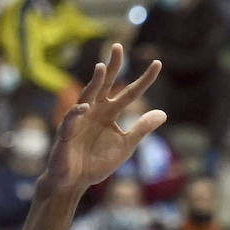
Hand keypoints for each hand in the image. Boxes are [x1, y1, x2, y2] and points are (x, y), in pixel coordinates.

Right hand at [41, 44, 164, 195]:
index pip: (130, 93)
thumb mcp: (125, 146)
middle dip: (111, 65)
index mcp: (110, 112)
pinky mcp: (66, 133)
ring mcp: (80, 119)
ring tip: (101, 67)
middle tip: (118, 46)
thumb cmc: (96, 163)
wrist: (73, 183)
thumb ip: (141, 129)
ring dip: (94, 83)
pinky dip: (77, 113)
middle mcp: (95, 110)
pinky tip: (86, 107)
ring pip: (88, 95)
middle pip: (105, 83)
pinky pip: (72, 120)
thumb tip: (163, 113)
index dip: (144, 79)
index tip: (157, 63)